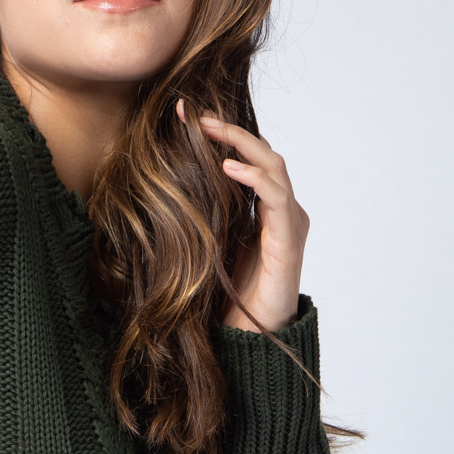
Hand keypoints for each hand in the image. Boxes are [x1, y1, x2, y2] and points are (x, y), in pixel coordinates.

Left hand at [176, 97, 309, 333]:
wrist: (246, 337)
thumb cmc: (226, 294)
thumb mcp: (207, 241)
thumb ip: (202, 212)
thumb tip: (165, 184)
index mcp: (264, 209)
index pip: (249, 159)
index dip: (224, 136)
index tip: (189, 118)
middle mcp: (281, 211)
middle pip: (263, 154)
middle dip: (231, 131)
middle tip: (197, 117)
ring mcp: (289, 223)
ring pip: (274, 167)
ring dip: (242, 144)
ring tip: (210, 131)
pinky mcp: (288, 241)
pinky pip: (277, 199)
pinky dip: (255, 178)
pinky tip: (229, 168)